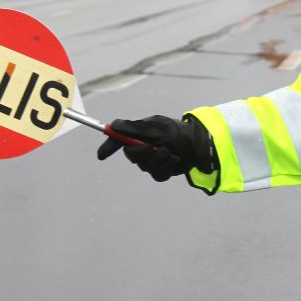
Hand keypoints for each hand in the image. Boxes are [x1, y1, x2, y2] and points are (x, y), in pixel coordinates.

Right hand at [96, 115, 214, 181]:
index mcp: (139, 133)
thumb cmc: (177, 132)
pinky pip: (157, 175)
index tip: (101, 156)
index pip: (119, 140)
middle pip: (131, 156)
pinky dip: (167, 167)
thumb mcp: (156, 127)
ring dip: (158, 160)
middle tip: (153, 148)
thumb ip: (134, 128)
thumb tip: (113, 125)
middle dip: (142, 153)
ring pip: (145, 167)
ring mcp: (152, 160)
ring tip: (170, 152)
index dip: (109, 147)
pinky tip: (175, 160)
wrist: (198, 144)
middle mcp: (144, 146)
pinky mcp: (162, 171)